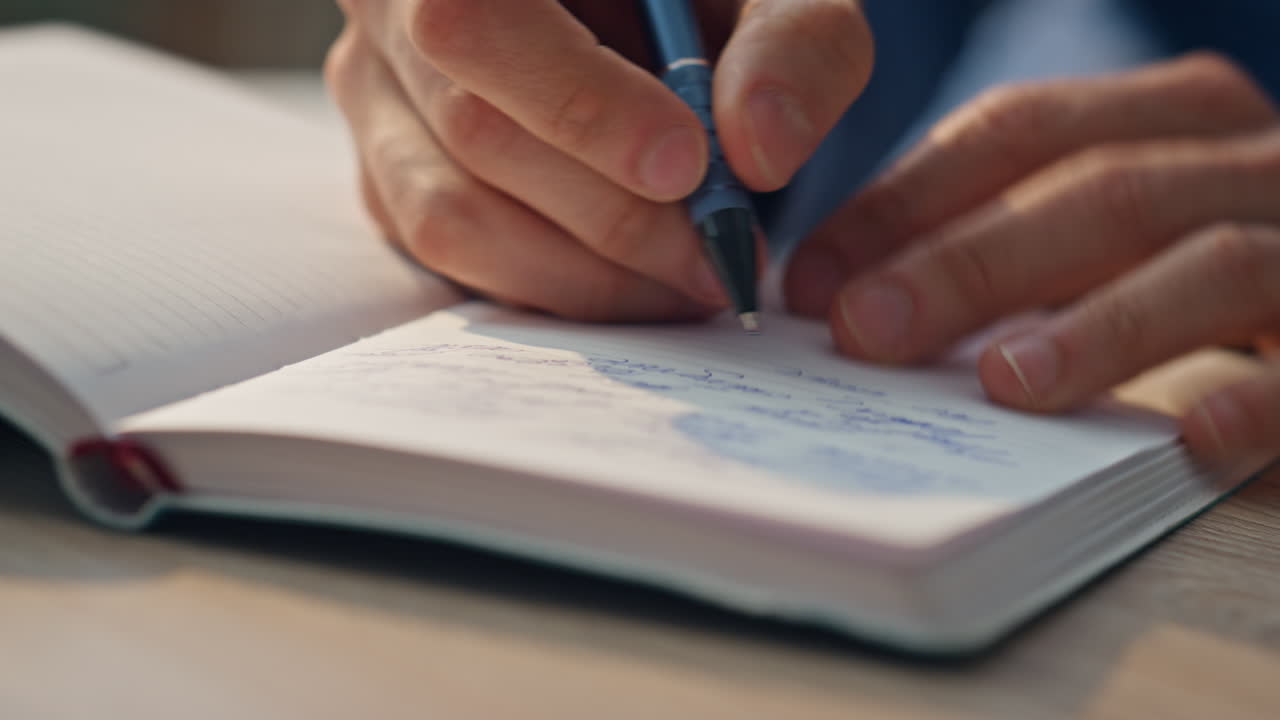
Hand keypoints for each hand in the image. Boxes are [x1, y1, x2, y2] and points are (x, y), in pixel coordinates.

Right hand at [327, 0, 872, 320]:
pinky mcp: (391, 178)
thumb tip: (762, 151)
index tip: (687, 167)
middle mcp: (393, 10)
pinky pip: (452, 260)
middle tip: (719, 256)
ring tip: (688, 279)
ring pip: (450, 217)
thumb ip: (795, 41)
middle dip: (613, 216)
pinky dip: (554, 288)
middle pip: (474, 131)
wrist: (659, 15)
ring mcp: (380, 99)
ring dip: (584, 274)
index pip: (477, 21)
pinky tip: (635, 279)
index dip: (579, 104)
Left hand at [783, 54, 1279, 459]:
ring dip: (1098, 328)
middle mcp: (1240, 160)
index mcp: (1163, 118)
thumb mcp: (1099, 223)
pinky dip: (1257, 401)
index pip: (1014, 134)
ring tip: (1004, 384)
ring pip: (1209, 264)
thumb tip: (843, 300)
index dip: (903, 204)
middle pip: (1100, 192)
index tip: (811, 281)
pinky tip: (1191, 439)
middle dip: (972, 263)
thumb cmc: (1192, 263)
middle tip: (869, 330)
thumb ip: (1003, 239)